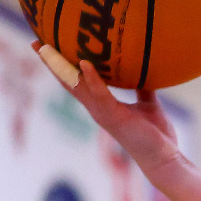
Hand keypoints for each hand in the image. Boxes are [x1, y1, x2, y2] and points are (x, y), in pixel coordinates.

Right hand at [31, 43, 183, 174]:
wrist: (164, 157)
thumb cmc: (156, 135)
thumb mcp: (148, 105)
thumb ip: (142, 90)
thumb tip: (145, 73)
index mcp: (102, 105)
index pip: (77, 82)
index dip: (62, 66)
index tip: (49, 48)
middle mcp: (97, 109)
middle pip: (68, 82)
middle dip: (51, 63)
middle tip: (36, 43)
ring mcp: (102, 113)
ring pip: (76, 86)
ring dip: (61, 67)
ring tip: (47, 48)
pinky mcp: (113, 117)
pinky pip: (100, 94)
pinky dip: (91, 78)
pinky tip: (83, 63)